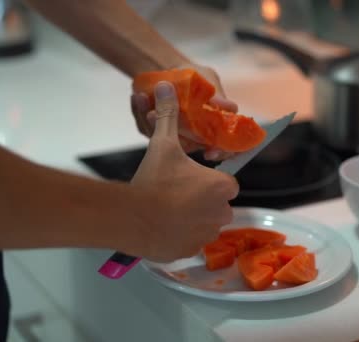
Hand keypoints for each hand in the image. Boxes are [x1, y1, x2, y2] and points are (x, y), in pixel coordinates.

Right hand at [129, 81, 238, 261]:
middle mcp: (221, 213)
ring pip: (204, 224)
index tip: (189, 178)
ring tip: (165, 210)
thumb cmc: (154, 180)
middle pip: (217, 204)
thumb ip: (169, 116)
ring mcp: (206, 235)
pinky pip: (188, 240)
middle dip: (200, 200)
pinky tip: (160, 227)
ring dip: (190, 218)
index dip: (208, 180)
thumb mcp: (163, 144)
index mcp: (222, 186)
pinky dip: (178, 235)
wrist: (132, 218)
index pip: (226, 181)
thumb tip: (167, 85)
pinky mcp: (189, 251)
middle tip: (174, 193)